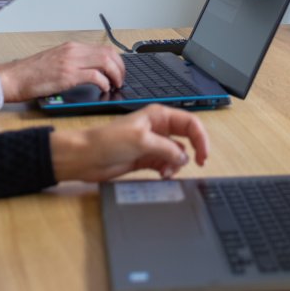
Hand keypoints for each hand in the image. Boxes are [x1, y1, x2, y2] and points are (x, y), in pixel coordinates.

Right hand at [0, 41, 125, 103]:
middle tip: (120, 80)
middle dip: (120, 68)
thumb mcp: (56, 60)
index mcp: (71, 47)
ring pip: (106, 62)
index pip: (103, 48)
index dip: (116, 60)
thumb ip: (73, 62)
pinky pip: (95, 76)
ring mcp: (70, 62)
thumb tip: (92, 71)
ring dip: (115, 75)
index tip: (119, 71)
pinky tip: (103, 89)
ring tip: (114, 85)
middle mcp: (73, 51)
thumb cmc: (31, 73)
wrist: (14, 78)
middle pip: (109, 53)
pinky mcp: (67, 75)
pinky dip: (104, 83)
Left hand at [51, 105, 209, 182]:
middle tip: (198, 163)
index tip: (203, 155)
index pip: (189, 123)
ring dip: (176, 164)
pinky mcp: (146, 159)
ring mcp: (152, 145)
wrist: (86, 157)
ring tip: (166, 172)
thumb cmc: (108, 141)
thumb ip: (167, 148)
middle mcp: (158, 129)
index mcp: (158, 116)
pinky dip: (167, 170)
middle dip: (192, 151)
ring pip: (177, 154)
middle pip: (186, 138)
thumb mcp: (142, 141)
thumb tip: (184, 157)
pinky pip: (166, 165)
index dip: (200, 138)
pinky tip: (161, 175)